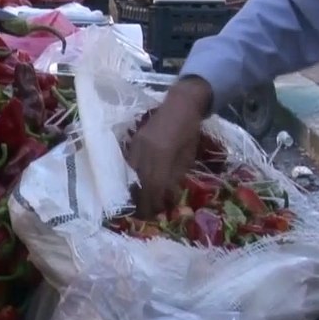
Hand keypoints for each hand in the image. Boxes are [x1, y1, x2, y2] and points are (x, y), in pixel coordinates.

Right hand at [127, 75, 213, 216]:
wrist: (179, 105)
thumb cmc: (189, 131)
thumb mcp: (187, 157)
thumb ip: (175, 176)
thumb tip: (167, 197)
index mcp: (162, 155)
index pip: (153, 185)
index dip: (152, 202)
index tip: (153, 214)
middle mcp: (145, 151)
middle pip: (138, 182)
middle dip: (141, 200)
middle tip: (143, 213)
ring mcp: (136, 145)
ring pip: (131, 174)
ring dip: (134, 189)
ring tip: (138, 202)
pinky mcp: (133, 142)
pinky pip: (129, 164)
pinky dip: (131, 177)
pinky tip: (134, 185)